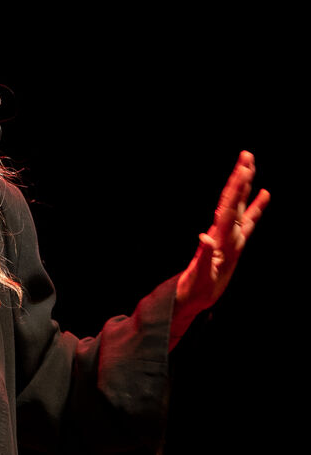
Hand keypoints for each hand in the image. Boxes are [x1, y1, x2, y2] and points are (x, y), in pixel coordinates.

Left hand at [172, 151, 268, 342]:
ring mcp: (228, 237)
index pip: (229, 207)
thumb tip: (205, 237)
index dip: (236, 189)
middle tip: (246, 156)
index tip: (243, 169)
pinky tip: (264, 194)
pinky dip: (256, 208)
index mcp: (218, 238)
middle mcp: (223, 233)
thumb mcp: (200, 275)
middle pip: (233, 201)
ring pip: (240, 207)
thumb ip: (203, 256)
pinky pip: (248, 222)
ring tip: (250, 166)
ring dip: (245, 187)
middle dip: (240, 179)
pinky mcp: (233, 245)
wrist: (191, 299)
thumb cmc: (194, 289)